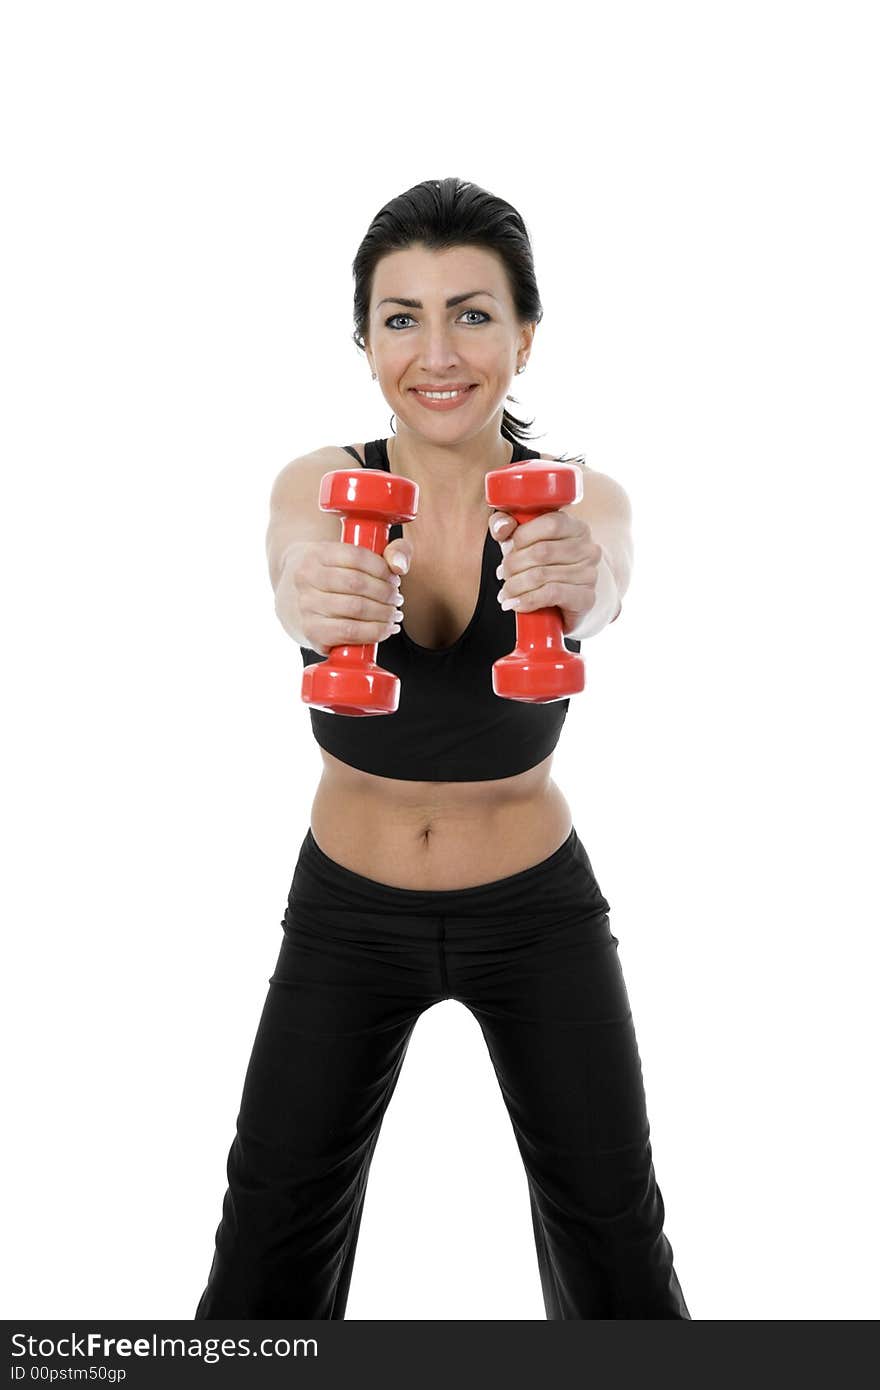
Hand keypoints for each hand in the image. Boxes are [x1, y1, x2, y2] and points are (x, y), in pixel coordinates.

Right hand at [277, 538, 407, 654]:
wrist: (298, 600)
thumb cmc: (335, 577)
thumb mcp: (353, 557)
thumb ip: (388, 552)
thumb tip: (399, 566)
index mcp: (316, 553)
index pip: (356, 556)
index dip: (382, 569)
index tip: (394, 578)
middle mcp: (306, 578)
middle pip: (357, 584)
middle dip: (386, 593)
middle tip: (397, 599)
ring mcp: (306, 606)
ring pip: (356, 609)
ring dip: (384, 613)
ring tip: (394, 614)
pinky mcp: (312, 631)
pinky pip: (350, 632)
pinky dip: (375, 632)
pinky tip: (385, 629)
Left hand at [489, 510, 603, 635]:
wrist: (563, 604)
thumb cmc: (542, 567)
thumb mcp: (521, 542)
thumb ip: (505, 525)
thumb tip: (501, 527)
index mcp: (575, 528)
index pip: (550, 523)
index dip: (522, 536)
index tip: (507, 548)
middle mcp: (587, 549)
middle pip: (541, 552)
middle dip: (513, 565)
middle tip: (503, 574)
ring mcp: (589, 574)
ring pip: (541, 575)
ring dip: (515, 585)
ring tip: (506, 592)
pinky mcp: (585, 598)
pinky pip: (550, 594)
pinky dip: (526, 600)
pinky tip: (515, 604)